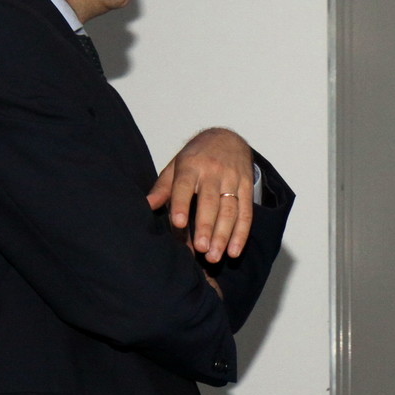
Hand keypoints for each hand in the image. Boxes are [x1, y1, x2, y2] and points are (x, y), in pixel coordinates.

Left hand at [147, 127, 254, 261]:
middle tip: (201, 249)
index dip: (182, 204)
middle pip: (211, 202)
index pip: (185, 186)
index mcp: (191, 166)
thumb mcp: (176, 165)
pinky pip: (246, 212)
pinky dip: (241, 233)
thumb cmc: (197, 157)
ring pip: (230, 210)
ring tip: (214, 256)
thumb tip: (148, 205)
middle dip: (206, 226)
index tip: (179, 223)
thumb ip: (163, 187)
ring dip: (224, 235)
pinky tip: (234, 251)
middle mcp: (213, 172)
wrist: (228, 138)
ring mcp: (232, 179)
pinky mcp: (246, 187)